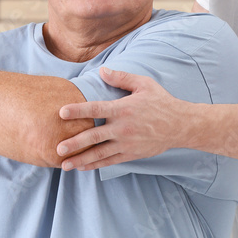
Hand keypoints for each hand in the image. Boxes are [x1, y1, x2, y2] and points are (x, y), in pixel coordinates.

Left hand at [56, 67, 187, 170]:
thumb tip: (101, 70)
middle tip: (57, 148)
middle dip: (74, 143)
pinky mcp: (131, 154)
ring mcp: (126, 144)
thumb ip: (121, 78)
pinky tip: (82, 167)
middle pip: (94, 137)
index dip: (78, 111)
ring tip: (64, 164)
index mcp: (123, 109)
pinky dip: (95, 165)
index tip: (61, 112)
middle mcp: (123, 128)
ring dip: (81, 159)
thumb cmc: (161, 102)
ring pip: (99, 154)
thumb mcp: (144, 84)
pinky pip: (109, 161)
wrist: (180, 125)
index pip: (96, 109)